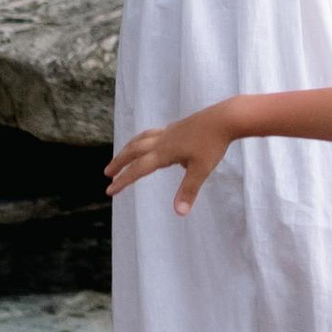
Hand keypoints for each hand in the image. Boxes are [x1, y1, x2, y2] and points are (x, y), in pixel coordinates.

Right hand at [106, 108, 235, 214]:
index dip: (123, 181)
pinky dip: (144, 140)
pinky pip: (153, 133)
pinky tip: (153, 145)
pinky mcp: (177, 127)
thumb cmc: (213, 144)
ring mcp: (169, 132)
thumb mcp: (201, 170)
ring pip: (141, 139)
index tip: (109, 190)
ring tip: (122, 156)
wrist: (225, 118)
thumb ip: (188, 190)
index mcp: (164, 153)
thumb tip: (179, 213)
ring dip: (128, 149)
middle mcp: (162, 141)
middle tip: (107, 173)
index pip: (138, 169)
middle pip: (133, 151)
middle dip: (119, 163)